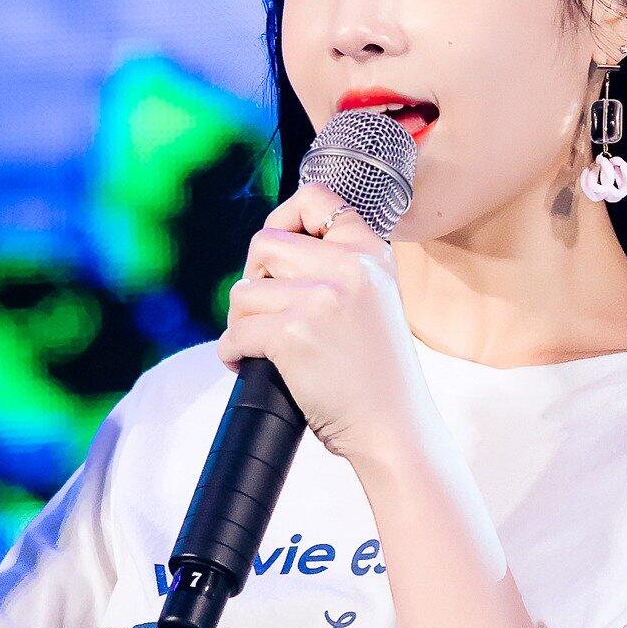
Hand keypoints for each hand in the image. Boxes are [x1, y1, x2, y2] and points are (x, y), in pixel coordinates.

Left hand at [217, 183, 436, 472]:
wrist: (394, 428)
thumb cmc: (377, 375)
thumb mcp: (375, 302)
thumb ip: (339, 270)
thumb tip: (271, 252)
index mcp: (371, 253)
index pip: (316, 199)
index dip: (283, 219)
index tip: (275, 255)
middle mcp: (348, 266)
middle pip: (264, 243)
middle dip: (254, 278)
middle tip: (263, 311)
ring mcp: (320, 298)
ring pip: (244, 291)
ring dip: (241, 321)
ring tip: (260, 346)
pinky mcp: (292, 334)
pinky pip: (236, 332)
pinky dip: (232, 352)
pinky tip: (246, 365)